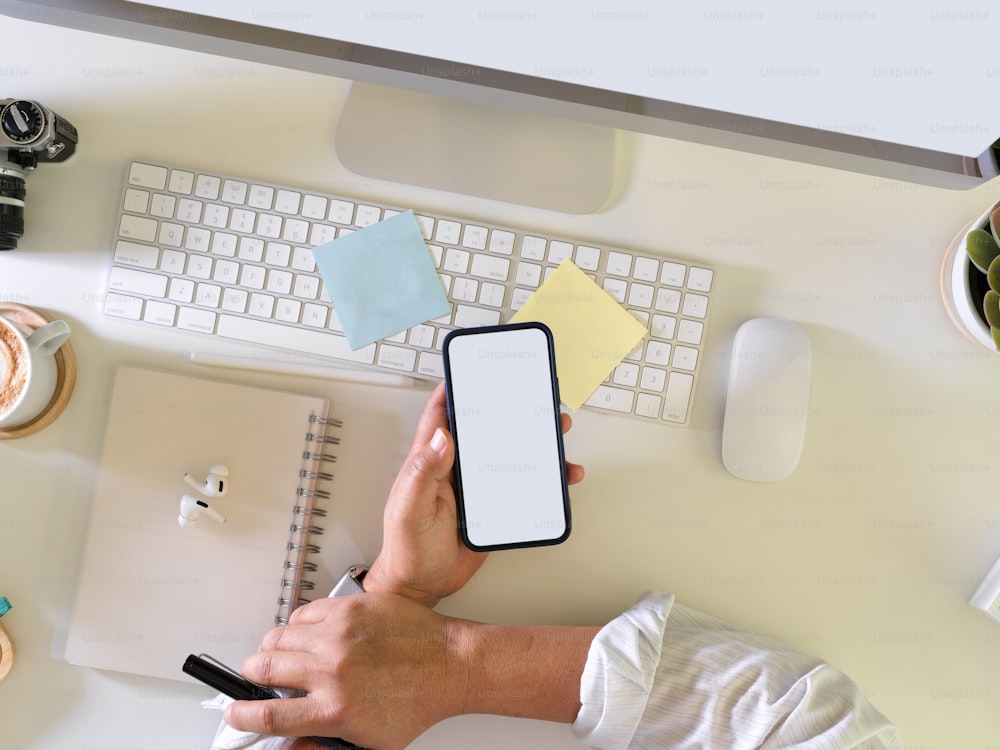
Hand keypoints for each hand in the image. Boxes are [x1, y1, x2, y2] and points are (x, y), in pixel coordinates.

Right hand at [228, 594, 466, 749]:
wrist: (450, 664)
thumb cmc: (417, 701)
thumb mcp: (369, 743)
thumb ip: (321, 746)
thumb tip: (286, 748)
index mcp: (335, 708)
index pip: (268, 715)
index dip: (242, 715)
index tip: (235, 711)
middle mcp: (333, 669)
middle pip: (263, 667)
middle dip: (251, 675)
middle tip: (258, 679)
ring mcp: (340, 633)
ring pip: (279, 636)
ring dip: (273, 649)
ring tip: (284, 657)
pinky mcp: (351, 607)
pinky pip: (306, 612)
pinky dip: (300, 625)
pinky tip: (310, 635)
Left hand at [364, 383, 583, 606]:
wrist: (423, 587)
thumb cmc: (407, 549)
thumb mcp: (409, 509)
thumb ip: (422, 473)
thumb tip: (442, 436)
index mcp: (429, 461)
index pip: (441, 414)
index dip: (455, 387)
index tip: (476, 367)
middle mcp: (454, 469)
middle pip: (484, 428)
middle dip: (509, 409)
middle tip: (534, 396)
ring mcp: (475, 487)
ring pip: (508, 453)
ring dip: (533, 441)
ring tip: (557, 430)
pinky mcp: (493, 507)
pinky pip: (521, 486)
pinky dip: (543, 480)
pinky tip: (559, 478)